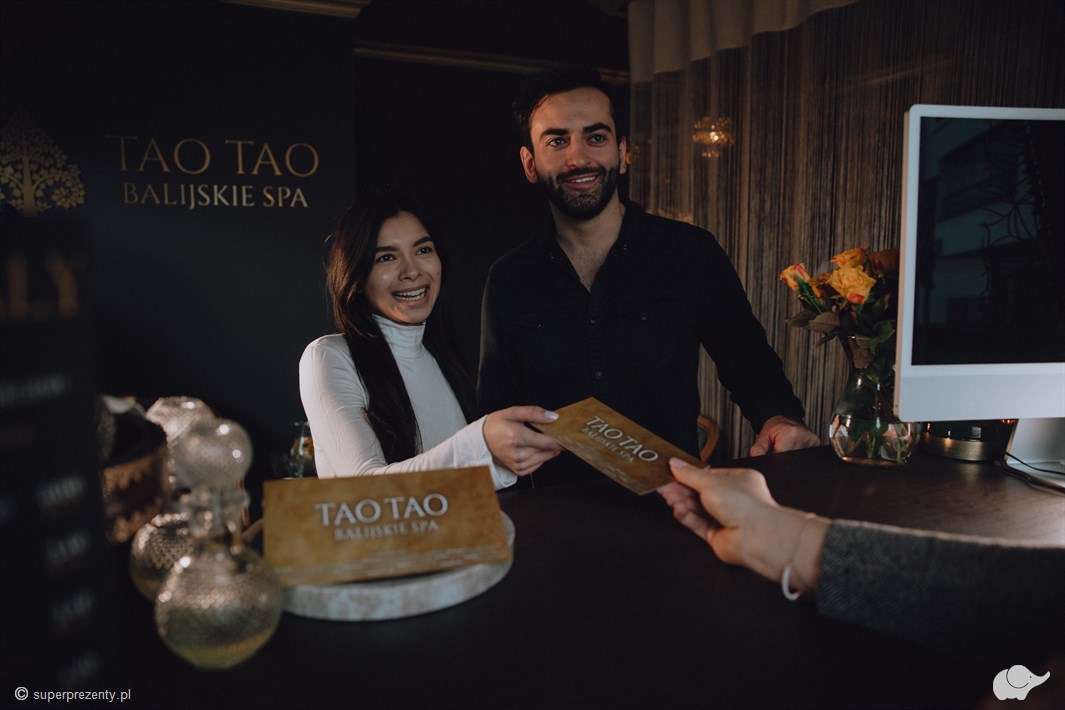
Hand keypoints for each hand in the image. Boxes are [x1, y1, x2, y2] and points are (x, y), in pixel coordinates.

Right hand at [483, 406, 562, 475]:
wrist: (480, 441)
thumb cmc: (496, 425)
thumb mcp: (513, 412)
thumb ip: (534, 412)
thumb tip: (554, 417)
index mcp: (517, 437)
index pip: (548, 442)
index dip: (561, 439)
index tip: (569, 434)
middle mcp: (518, 454)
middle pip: (548, 450)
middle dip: (555, 442)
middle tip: (556, 433)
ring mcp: (518, 464)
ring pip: (545, 458)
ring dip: (548, 449)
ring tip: (542, 439)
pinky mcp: (519, 471)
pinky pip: (538, 464)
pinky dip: (541, 456)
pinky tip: (535, 448)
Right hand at [659, 458, 826, 592]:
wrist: (756, 537)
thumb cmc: (748, 507)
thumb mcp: (712, 481)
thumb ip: (690, 474)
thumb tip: (676, 464)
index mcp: (739, 481)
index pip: (709, 475)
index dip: (689, 475)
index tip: (673, 474)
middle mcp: (734, 500)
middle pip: (701, 493)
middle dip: (682, 490)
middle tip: (665, 486)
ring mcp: (726, 519)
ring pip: (698, 509)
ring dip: (682, 503)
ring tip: (669, 497)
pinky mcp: (718, 536)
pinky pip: (698, 524)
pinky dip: (687, 517)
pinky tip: (678, 510)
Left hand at [750, 415, 819, 455]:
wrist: (785, 418)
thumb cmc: (774, 427)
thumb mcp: (762, 436)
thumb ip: (758, 449)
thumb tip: (757, 459)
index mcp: (788, 434)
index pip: (781, 457)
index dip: (775, 460)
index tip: (773, 455)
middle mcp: (802, 436)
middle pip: (791, 459)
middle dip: (783, 458)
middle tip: (780, 448)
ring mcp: (811, 440)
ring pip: (799, 458)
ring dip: (792, 456)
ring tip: (787, 446)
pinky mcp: (816, 442)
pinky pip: (808, 455)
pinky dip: (800, 454)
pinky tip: (795, 446)